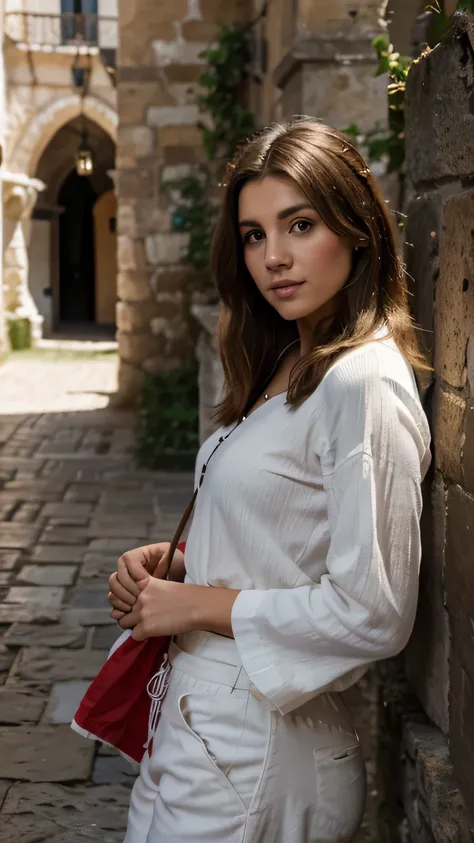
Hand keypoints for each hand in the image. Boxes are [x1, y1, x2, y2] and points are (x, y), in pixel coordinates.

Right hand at [108, 542, 184, 620]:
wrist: (183, 580)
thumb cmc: (178, 566)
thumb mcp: (173, 558)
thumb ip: (161, 563)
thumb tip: (145, 579)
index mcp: (138, 556)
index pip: (127, 559)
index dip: (136, 571)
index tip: (148, 580)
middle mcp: (127, 570)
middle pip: (115, 577)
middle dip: (128, 588)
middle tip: (141, 595)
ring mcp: (125, 584)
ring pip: (113, 591)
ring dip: (122, 598)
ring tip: (136, 604)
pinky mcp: (127, 598)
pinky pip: (115, 603)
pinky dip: (119, 607)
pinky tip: (130, 611)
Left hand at [118, 578, 239, 640]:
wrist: (197, 606)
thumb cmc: (186, 595)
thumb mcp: (163, 585)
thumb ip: (149, 591)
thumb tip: (141, 604)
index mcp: (143, 584)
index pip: (122, 592)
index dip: (126, 599)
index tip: (133, 603)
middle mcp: (139, 597)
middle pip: (121, 608)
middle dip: (128, 613)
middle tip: (141, 617)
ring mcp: (141, 612)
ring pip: (123, 622)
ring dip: (133, 625)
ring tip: (146, 625)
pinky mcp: (146, 627)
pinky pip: (134, 636)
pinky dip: (142, 636)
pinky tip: (154, 631)